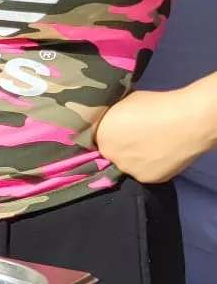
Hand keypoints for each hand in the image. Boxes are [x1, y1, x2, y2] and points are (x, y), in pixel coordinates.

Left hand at [96, 84, 216, 183]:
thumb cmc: (157, 105)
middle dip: (120, 147)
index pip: (94, 139)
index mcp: (100, 134)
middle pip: (110, 154)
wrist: (188, 121)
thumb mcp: (124, 104)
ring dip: (134, 159)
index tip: (117, 131)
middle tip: (137, 139)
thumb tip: (111, 121)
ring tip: (151, 147)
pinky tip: (161, 155)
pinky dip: (150, 166)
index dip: (106, 135)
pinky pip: (144, 172)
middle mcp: (109, 154)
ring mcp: (127, 169)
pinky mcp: (145, 179)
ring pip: (127, 165)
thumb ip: (113, 117)